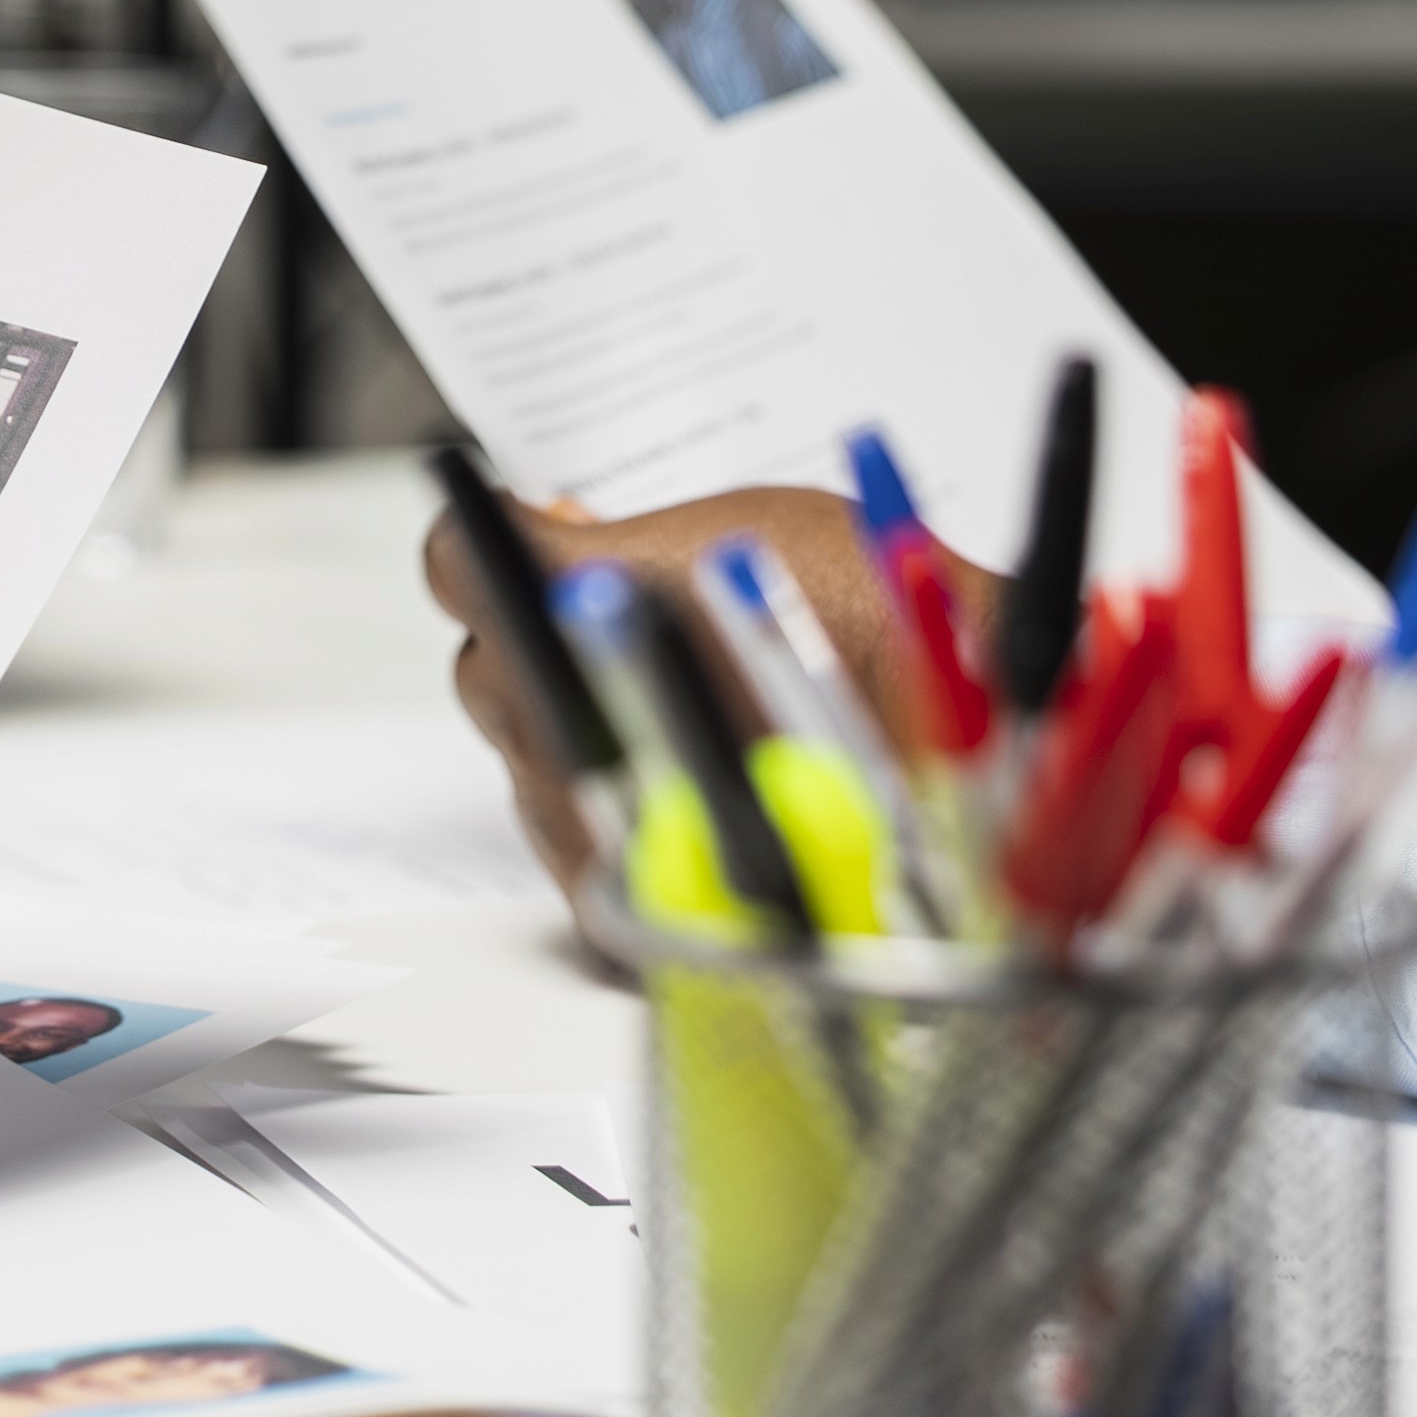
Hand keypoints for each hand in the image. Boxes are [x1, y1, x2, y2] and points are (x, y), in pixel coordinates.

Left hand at [420, 481, 993, 898]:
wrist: (961, 754)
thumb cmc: (866, 620)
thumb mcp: (749, 527)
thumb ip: (632, 535)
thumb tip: (567, 524)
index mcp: (558, 595)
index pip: (455, 557)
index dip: (488, 539)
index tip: (530, 529)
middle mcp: (540, 707)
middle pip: (484, 661)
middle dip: (536, 635)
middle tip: (608, 614)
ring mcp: (567, 809)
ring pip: (524, 753)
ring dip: (574, 720)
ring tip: (670, 701)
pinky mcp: (607, 892)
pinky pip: (570, 836)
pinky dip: (611, 805)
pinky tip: (678, 773)